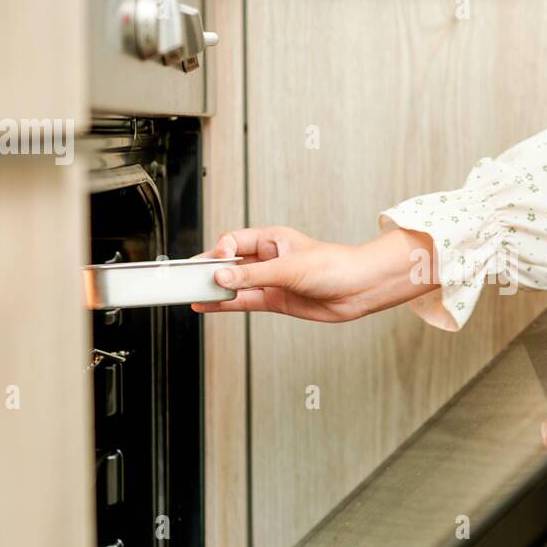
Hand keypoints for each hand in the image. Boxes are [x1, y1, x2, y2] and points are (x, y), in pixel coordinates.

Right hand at [191, 225, 437, 321]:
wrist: (359, 289)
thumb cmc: (334, 266)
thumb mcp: (290, 268)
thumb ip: (254, 277)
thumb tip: (222, 279)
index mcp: (272, 239)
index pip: (234, 241)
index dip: (220, 252)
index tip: (214, 264)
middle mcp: (269, 259)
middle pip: (230, 264)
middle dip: (209, 271)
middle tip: (186, 279)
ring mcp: (271, 281)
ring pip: (235, 285)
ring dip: (215, 290)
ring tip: (190, 295)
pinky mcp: (275, 300)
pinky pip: (244, 302)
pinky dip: (225, 305)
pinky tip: (207, 306)